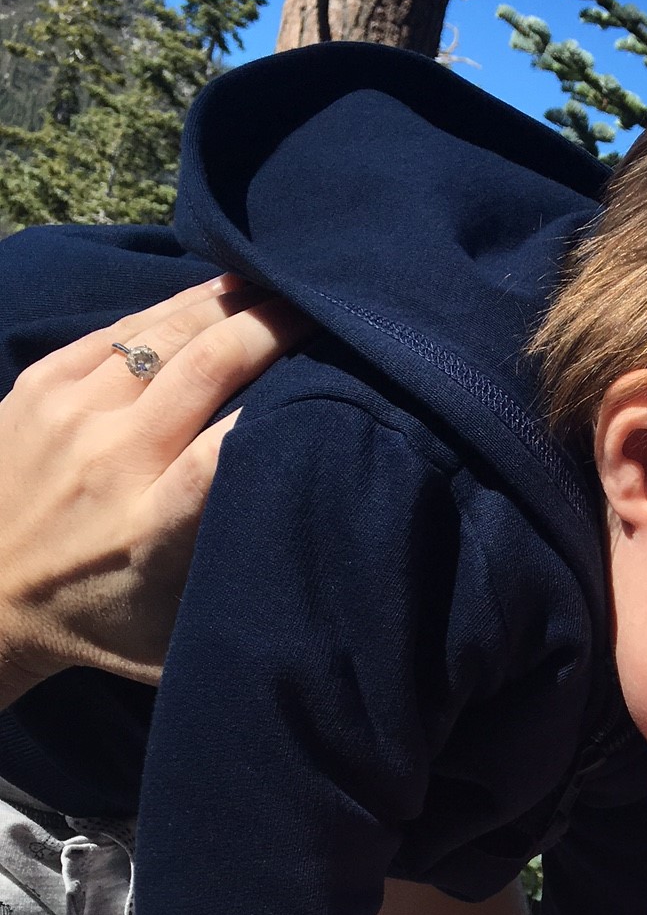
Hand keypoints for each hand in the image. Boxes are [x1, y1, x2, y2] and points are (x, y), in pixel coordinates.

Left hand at [0, 276, 308, 706]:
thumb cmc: (99, 623)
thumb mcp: (178, 632)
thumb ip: (234, 579)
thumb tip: (310, 532)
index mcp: (154, 526)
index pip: (233, 442)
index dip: (287, 393)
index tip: (337, 368)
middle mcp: (114, 460)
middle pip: (210, 364)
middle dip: (273, 324)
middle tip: (322, 303)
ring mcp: (72, 414)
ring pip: (165, 331)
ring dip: (227, 300)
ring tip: (276, 281)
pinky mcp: (41, 386)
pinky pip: (120, 329)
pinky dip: (172, 308)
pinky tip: (212, 293)